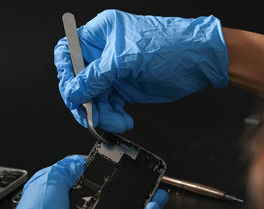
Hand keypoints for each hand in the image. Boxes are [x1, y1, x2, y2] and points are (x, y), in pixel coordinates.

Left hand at [0, 155, 167, 208]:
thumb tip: (82, 160)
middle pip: (122, 208)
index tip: (133, 175)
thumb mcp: (49, 180)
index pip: (105, 190)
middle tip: (154, 190)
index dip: (121, 183)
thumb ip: (67, 167)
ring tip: (154, 203)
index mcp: (75, 202)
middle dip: (141, 198)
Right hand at [54, 9, 228, 132]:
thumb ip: (95, 77)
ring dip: (99, 112)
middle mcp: (103, 53)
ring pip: (92, 97)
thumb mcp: (125, 59)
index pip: (68, 51)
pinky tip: (122, 120)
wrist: (198, 62)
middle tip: (88, 113)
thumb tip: (73, 92)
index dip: (65, 71)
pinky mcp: (122, 89)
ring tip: (113, 121)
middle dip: (83, 99)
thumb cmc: (170, 45)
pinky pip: (107, 106)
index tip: (70, 90)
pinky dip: (111, 116)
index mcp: (100, 34)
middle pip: (78, 79)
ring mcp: (112, 72)